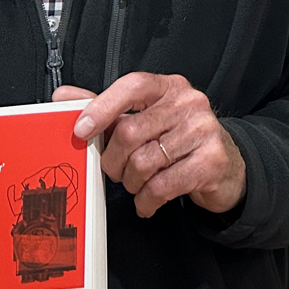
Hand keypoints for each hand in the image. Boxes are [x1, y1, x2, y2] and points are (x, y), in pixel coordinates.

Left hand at [57, 75, 245, 218]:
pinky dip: (147, 200)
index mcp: (169, 87)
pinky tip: (148, 201)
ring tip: (138, 185)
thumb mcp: (145, 119)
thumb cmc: (178, 141)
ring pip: (143, 163)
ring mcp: (203, 131)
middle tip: (116, 171)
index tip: (81, 130)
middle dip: (114, 161)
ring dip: (132, 183)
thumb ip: (106, 109)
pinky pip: (162, 186)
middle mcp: (189, 104)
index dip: (102, 107)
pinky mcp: (211, 161)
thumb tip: (63, 97)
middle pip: (130, 132)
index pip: (132, 86)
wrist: (225, 168)